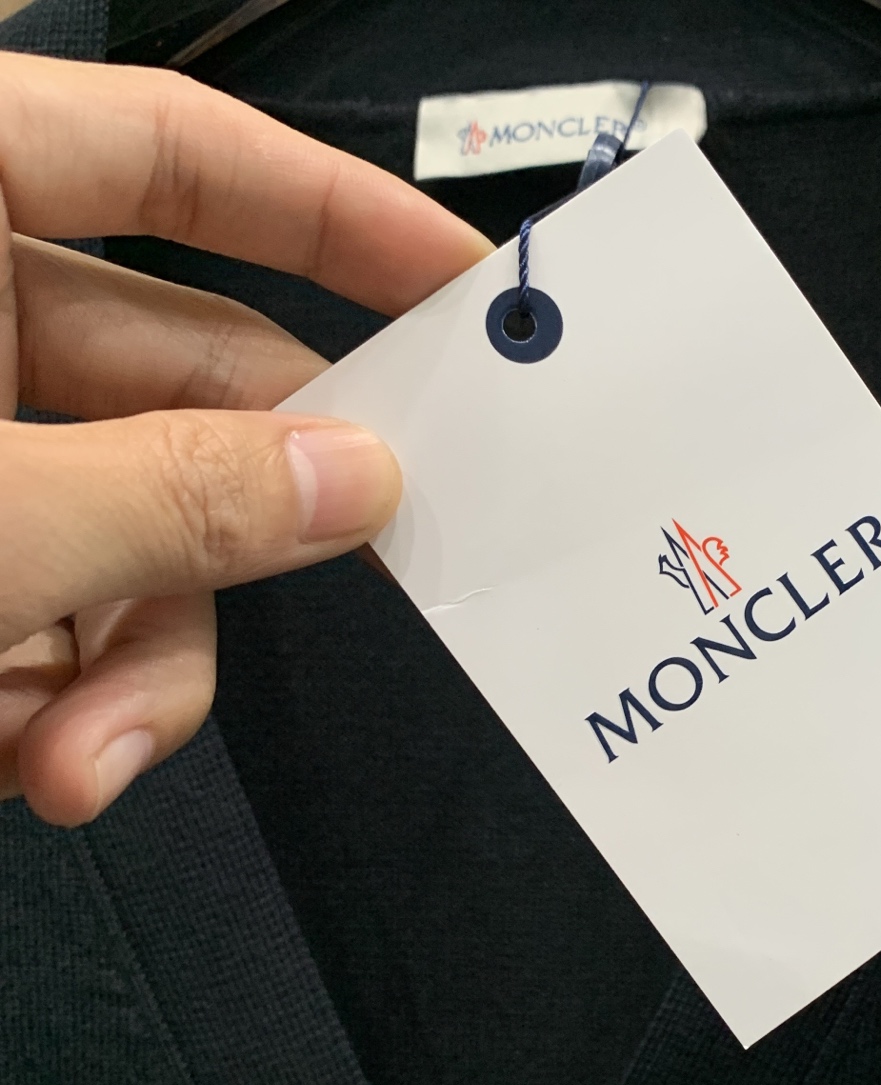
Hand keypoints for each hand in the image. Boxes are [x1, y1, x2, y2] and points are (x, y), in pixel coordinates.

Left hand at [0, 53, 491, 825]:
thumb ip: (177, 498)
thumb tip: (358, 482)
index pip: (178, 153)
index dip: (334, 213)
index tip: (464, 293)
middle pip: (180, 399)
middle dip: (230, 545)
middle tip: (351, 584)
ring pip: (127, 537)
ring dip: (128, 670)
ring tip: (75, 763)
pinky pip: (50, 605)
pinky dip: (50, 695)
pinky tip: (26, 758)